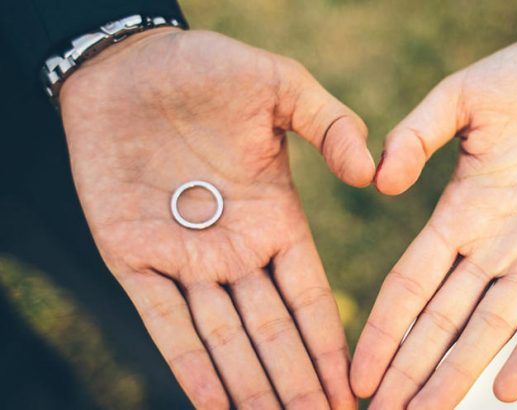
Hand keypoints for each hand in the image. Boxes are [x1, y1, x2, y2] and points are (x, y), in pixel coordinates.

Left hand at [60, 28, 373, 408]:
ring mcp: (184, 257)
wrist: (130, 63)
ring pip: (224, 337)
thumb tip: (371, 172)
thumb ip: (330, 125)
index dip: (330, 345)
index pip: (309, 296)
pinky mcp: (132, 255)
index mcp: (275, 217)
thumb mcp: (281, 87)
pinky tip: (214, 405)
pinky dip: (188, 363)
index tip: (352, 388)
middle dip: (298, 382)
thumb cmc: (209, 68)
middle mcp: (234, 248)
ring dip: (251, 386)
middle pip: (273, 331)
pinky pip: (164, 320)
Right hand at [351, 34, 516, 407]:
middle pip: (444, 319)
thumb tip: (379, 181)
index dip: (384, 330)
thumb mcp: (463, 95)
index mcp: (459, 210)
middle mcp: (494, 243)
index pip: (411, 283)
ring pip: (492, 326)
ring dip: (459, 371)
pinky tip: (507, 390)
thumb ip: (417, 133)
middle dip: (412, 368)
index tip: (360, 374)